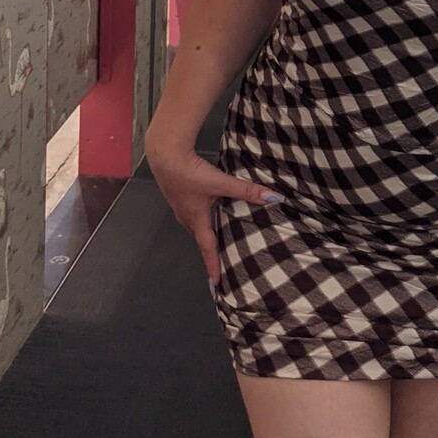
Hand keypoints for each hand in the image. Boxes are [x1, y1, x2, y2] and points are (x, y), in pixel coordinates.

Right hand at [144, 128, 278, 287]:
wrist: (165, 154)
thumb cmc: (191, 173)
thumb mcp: (220, 182)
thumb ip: (246, 190)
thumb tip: (273, 198)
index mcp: (196, 219)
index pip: (208, 248)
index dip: (214, 265)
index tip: (217, 283)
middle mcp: (186, 217)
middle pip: (201, 237)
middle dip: (211, 250)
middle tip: (222, 261)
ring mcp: (179, 205)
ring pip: (195, 224)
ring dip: (206, 232)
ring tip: (218, 238)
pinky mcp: (177, 194)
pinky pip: (191, 212)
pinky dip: (201, 217)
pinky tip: (207, 209)